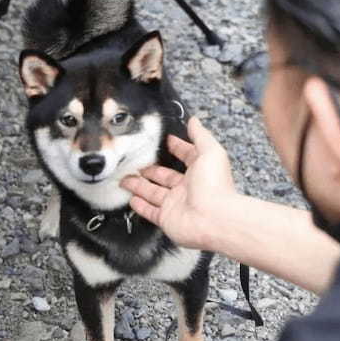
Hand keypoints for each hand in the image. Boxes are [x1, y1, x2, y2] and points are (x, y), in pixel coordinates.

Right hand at [121, 117, 237, 249]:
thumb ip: (200, 136)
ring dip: (138, 185)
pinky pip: (151, 212)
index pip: (186, 156)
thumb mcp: (210, 152)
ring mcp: (176, 204)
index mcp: (199, 171)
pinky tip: (131, 199)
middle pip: (165, 176)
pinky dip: (141, 206)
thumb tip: (194, 120)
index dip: (176, 148)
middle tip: (135, 161)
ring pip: (153, 192)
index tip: (164, 141)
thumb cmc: (215, 185)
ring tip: (124, 178)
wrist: (214, 219)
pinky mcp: (167, 219)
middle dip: (150, 168)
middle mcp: (187, 188)